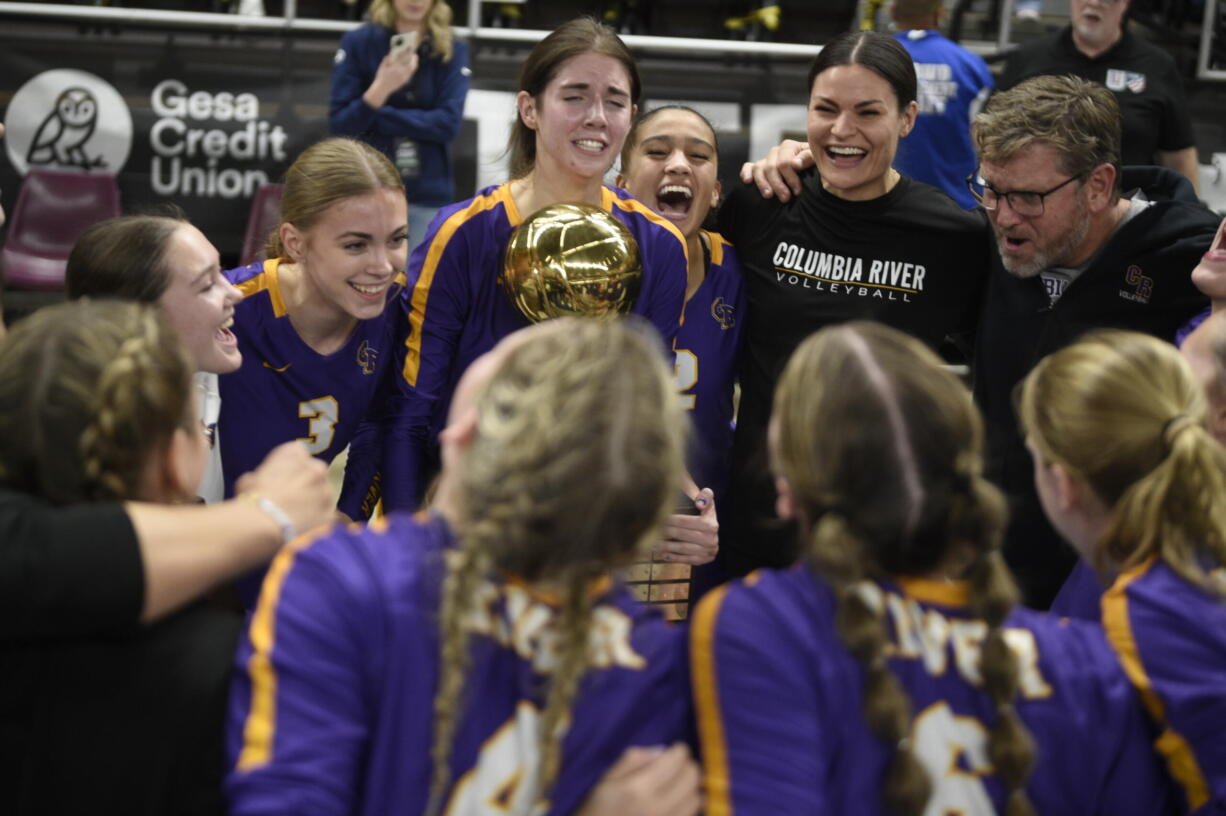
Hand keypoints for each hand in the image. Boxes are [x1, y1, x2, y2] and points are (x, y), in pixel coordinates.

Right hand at [234, 442, 332, 535]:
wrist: (263, 525)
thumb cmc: (252, 499)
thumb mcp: (248, 480)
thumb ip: (260, 476)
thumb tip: (257, 482)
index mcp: (294, 453)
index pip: (297, 453)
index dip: (289, 468)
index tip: (281, 478)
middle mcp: (316, 468)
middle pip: (314, 473)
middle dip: (306, 484)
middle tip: (290, 499)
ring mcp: (326, 491)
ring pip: (323, 495)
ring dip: (314, 503)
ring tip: (295, 517)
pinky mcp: (330, 513)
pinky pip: (325, 517)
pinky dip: (317, 522)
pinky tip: (303, 529)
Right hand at [363, 51, 418, 109]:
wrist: (383, 88)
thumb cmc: (381, 76)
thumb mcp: (382, 66)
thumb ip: (387, 60)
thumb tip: (391, 53)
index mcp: (395, 67)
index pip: (403, 57)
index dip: (407, 51)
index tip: (409, 47)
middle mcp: (401, 72)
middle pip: (412, 64)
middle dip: (414, 58)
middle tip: (415, 54)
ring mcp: (404, 77)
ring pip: (412, 69)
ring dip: (414, 63)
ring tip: (414, 59)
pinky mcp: (405, 81)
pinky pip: (410, 73)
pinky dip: (411, 68)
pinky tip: (411, 66)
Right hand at [577, 744, 699, 815]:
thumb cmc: (596, 809)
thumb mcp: (605, 779)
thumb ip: (632, 760)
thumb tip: (661, 751)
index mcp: (638, 789)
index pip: (674, 762)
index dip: (680, 750)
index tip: (676, 748)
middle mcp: (657, 807)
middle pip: (691, 778)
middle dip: (689, 765)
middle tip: (679, 764)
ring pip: (696, 798)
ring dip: (692, 785)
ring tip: (680, 782)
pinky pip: (691, 815)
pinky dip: (689, 803)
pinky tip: (679, 800)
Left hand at [656, 487, 717, 565]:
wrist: (712, 534)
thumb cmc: (705, 514)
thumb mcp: (708, 502)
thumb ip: (706, 496)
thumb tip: (699, 503)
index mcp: (711, 524)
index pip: (686, 521)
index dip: (671, 519)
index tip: (658, 516)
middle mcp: (711, 539)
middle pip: (681, 535)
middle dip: (664, 531)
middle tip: (651, 529)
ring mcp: (707, 551)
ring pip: (681, 548)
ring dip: (665, 546)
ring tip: (652, 543)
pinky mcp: (703, 560)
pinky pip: (686, 560)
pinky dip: (673, 557)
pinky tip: (663, 554)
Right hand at [739, 138, 812, 201]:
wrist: (813, 175)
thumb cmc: (816, 168)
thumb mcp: (817, 161)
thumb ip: (808, 158)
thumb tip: (795, 164)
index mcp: (790, 147)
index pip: (784, 162)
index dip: (790, 178)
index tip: (797, 192)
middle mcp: (776, 152)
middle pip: (770, 167)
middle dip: (778, 184)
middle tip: (785, 199)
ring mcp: (767, 160)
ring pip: (759, 169)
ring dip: (762, 183)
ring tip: (769, 196)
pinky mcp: (759, 168)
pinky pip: (749, 167)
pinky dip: (746, 173)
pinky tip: (747, 181)